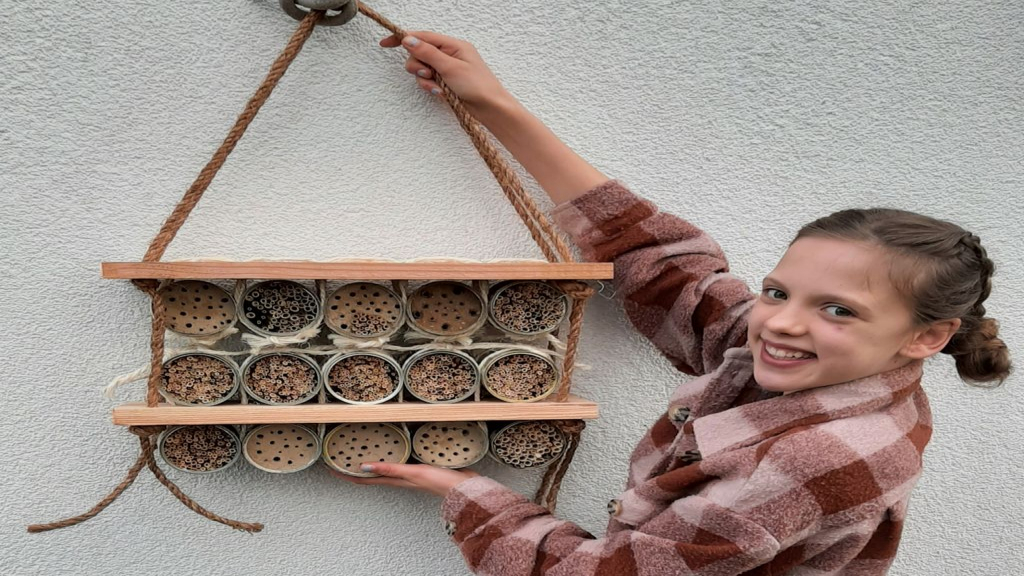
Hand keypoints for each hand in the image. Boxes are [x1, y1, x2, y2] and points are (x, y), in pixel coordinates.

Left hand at [329, 461, 479, 496]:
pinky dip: (391, 456)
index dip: (345, 474)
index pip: (363, 479)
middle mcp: (398, 477)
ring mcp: (409, 473)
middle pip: (370, 474)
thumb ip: (390, 469)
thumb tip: (363, 467)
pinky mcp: (419, 468)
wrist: (463, 488)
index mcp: (394, 480)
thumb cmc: (439, 482)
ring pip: (384, 467)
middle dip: (354, 467)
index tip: (331, 467)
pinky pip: (399, 462)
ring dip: (371, 461)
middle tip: (341, 456)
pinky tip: (394, 448)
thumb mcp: (412, 472)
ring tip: (360, 450)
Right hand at [379, 30, 515, 119]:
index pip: (422, 36)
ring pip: (422, 69)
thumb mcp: (451, 67)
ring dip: (424, 79)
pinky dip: (430, 87)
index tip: (385, 44)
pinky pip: (429, 81)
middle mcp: (449, 54)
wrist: (491, 109)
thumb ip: (428, 53)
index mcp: (453, 45)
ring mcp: (446, 69)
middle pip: (419, 53)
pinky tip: (440, 94)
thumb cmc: (478, 86)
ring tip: (437, 87)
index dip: (403, 38)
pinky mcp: (445, 82)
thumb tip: (408, 39)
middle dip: (418, 65)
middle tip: (428, 74)